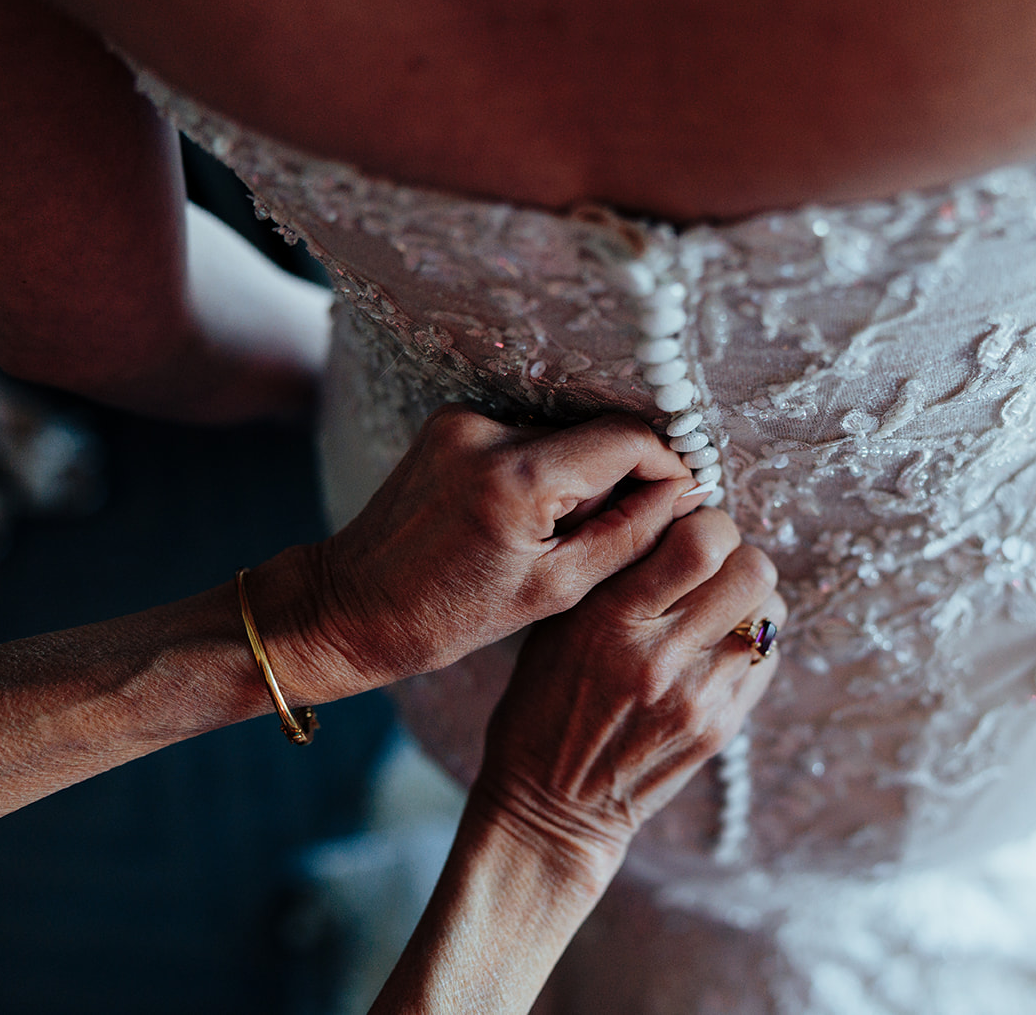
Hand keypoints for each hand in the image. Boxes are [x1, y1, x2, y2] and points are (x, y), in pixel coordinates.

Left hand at [274, 405, 711, 699]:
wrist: (349, 606)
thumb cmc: (450, 616)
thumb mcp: (555, 589)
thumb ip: (630, 534)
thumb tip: (687, 492)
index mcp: (518, 478)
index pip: (628, 438)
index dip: (666, 467)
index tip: (678, 503)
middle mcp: (489, 432)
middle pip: (596, 433)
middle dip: (619, 478)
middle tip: (611, 533)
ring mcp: (463, 420)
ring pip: (562, 434)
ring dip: (579, 474)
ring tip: (554, 533)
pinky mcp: (448, 421)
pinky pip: (524, 435)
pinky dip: (540, 469)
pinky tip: (520, 517)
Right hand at [467, 507, 783, 876]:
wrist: (553, 807)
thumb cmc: (545, 705)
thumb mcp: (558, 626)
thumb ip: (616, 571)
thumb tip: (676, 515)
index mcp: (611, 620)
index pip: (703, 541)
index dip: (707, 523)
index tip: (691, 532)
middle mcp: (661, 658)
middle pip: (754, 571)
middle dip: (739, 556)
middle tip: (713, 570)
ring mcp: (698, 698)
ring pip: (771, 614)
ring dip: (750, 602)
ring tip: (716, 613)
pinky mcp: (721, 729)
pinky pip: (766, 660)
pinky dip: (750, 645)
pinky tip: (714, 653)